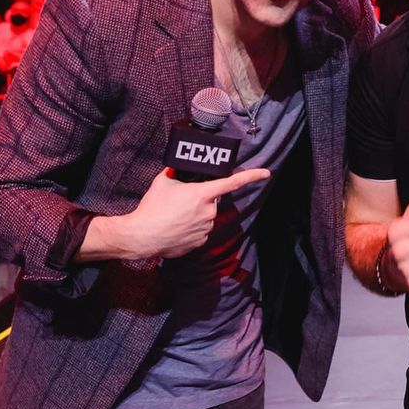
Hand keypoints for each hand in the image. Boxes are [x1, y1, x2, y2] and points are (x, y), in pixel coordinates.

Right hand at [125, 166, 270, 258]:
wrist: (141, 236)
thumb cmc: (152, 207)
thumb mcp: (163, 182)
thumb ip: (176, 172)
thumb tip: (179, 167)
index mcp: (202, 194)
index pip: (233, 182)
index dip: (252, 176)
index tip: (267, 172)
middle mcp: (208, 211)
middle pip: (213, 200)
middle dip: (202, 199)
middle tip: (181, 201)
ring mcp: (205, 228)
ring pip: (207, 216)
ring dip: (196, 214)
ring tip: (175, 216)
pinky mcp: (200, 242)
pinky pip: (201, 230)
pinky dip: (192, 228)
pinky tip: (177, 228)